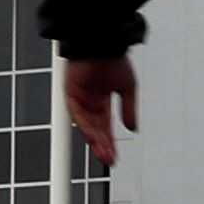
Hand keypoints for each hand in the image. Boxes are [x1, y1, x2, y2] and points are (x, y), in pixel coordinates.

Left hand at [58, 53, 136, 170]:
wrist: (102, 42)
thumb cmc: (114, 59)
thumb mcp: (128, 88)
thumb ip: (128, 109)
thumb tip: (132, 128)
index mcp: (102, 101)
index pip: (105, 127)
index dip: (110, 143)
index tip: (114, 158)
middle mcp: (90, 103)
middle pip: (95, 130)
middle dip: (102, 146)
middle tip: (109, 160)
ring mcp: (79, 99)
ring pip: (86, 125)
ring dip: (94, 140)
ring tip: (102, 154)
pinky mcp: (70, 93)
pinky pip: (76, 114)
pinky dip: (84, 126)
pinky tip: (92, 137)